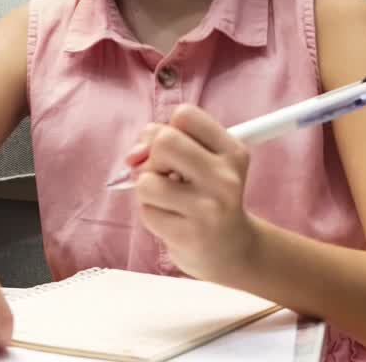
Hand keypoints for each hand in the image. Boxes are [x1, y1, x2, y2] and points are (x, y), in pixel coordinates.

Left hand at [130, 104, 259, 282]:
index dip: (167, 129)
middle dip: (152, 158)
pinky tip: (172, 220)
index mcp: (232, 152)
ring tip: (168, 201)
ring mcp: (209, 209)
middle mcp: (225, 178)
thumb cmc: (208, 197)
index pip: (185, 115)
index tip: (172, 150)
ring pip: (146, 180)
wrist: (232, 251)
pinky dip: (151, 214)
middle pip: (164, 141)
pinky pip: (146, 211)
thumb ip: (165, 144)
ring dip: (147, 190)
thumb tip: (133, 155)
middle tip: (163, 175)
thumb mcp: (202, 163)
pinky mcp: (190, 236)